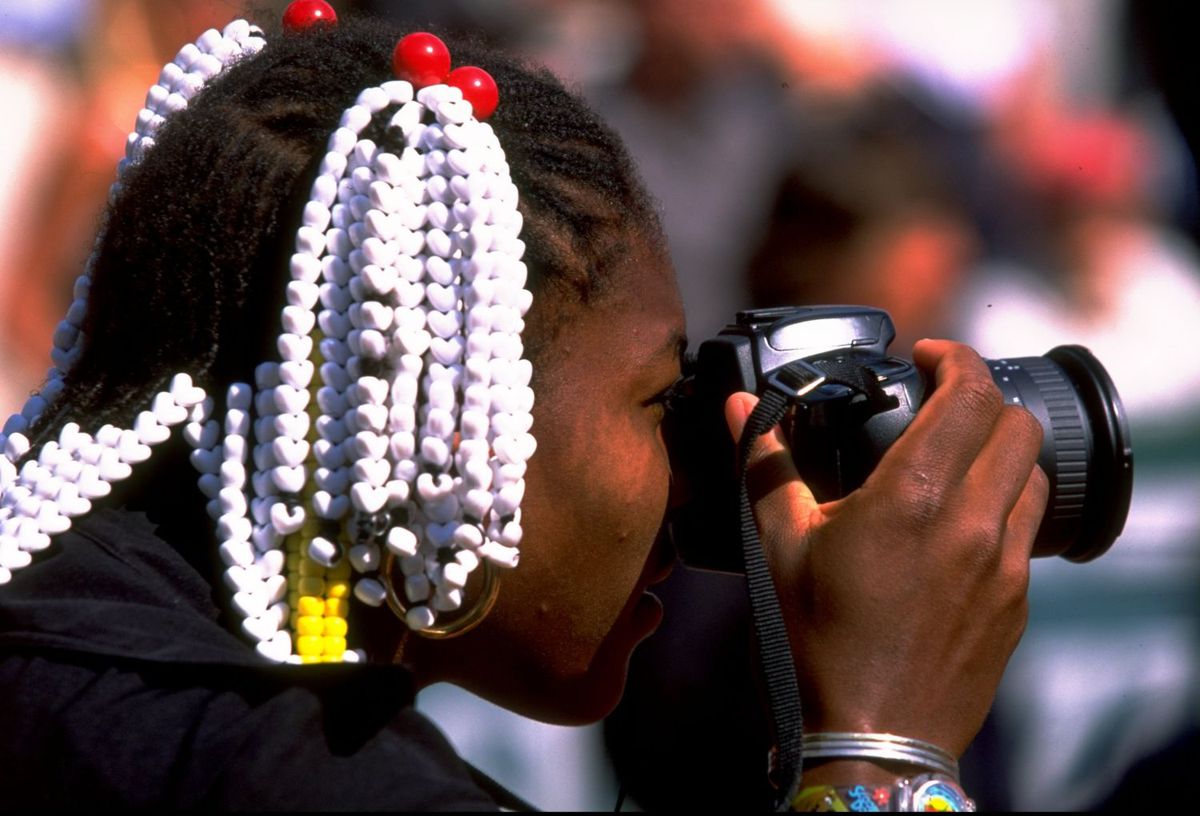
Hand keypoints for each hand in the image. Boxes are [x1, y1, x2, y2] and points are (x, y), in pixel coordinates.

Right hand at [725, 340, 1047, 757]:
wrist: (872, 739)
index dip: (955, 358)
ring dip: (1001, 451)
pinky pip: (1028, 530)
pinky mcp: (1016, 601)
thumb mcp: (779, 548)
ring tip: (956, 460)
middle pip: (1015, 424)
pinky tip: (960, 525)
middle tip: (939, 403)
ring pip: (1033, 475)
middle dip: (981, 398)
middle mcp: (974, 523)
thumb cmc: (818, 647)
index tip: (929, 357)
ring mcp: (1005, 565)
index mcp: (914, 496)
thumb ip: (765, 464)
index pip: (969, 393)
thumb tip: (738, 407)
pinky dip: (1005, 505)